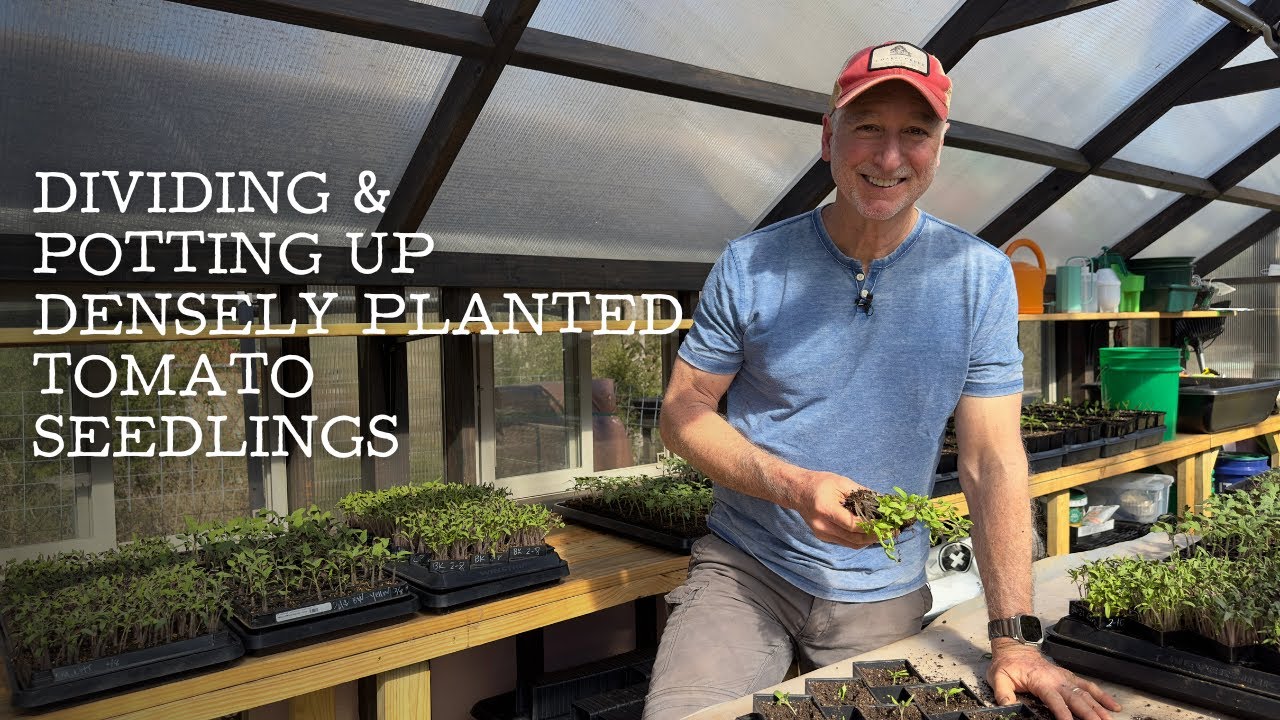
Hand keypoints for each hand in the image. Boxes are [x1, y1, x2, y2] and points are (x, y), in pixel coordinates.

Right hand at [788, 469, 880, 548]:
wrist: (797, 491)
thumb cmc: (819, 483)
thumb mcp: (842, 483)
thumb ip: (862, 494)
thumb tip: (884, 502)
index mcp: (825, 509)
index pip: (853, 525)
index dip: (873, 527)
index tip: (889, 524)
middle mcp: (823, 526)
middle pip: (854, 539)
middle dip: (876, 536)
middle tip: (892, 531)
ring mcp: (822, 534)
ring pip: (852, 544)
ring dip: (870, 540)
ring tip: (885, 533)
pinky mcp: (824, 537)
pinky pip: (846, 542)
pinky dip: (860, 539)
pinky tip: (871, 533)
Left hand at [987, 643, 1119, 719]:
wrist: (1014, 647)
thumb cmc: (1007, 665)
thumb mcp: (998, 678)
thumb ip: (1003, 694)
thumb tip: (1007, 707)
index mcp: (1041, 682)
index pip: (1055, 701)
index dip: (1064, 714)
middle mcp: (1057, 680)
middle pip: (1077, 699)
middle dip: (1089, 714)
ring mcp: (1065, 678)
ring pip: (1086, 694)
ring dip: (1099, 707)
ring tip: (1110, 719)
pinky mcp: (1070, 677)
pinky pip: (1089, 686)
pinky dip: (1102, 696)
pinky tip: (1113, 706)